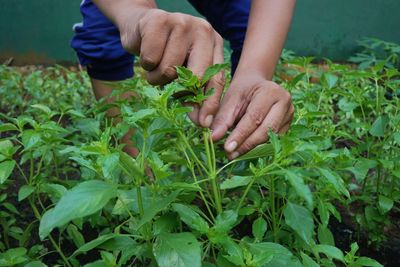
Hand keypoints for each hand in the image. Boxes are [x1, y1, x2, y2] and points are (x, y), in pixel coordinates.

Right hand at [117, 9, 224, 126]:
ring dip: (157, 76)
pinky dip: (145, 64)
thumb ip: (195, 92)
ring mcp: (182, 22)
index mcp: (214, 43)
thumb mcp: (185, 70)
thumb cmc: (166, 52)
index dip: (210, 103)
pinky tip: (147, 53)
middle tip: (167, 84)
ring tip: (156, 64)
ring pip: (169, 70)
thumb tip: (201, 122)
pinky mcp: (158, 20)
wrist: (140, 25)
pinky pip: (151, 59)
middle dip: (178, 88)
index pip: (216, 78)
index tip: (203, 123)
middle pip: (195, 75)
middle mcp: (203, 30)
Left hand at [211, 73, 293, 158]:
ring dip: (252, 148)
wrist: (255, 85)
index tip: (227, 148)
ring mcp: (289, 114)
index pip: (254, 118)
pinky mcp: (288, 124)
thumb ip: (222, 118)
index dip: (240, 135)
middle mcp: (285, 102)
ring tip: (234, 153)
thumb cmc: (241, 91)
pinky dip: (258, 147)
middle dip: (247, 144)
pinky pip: (273, 140)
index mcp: (271, 91)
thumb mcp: (230, 100)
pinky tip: (245, 149)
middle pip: (266, 130)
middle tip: (229, 155)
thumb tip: (213, 138)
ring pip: (271, 138)